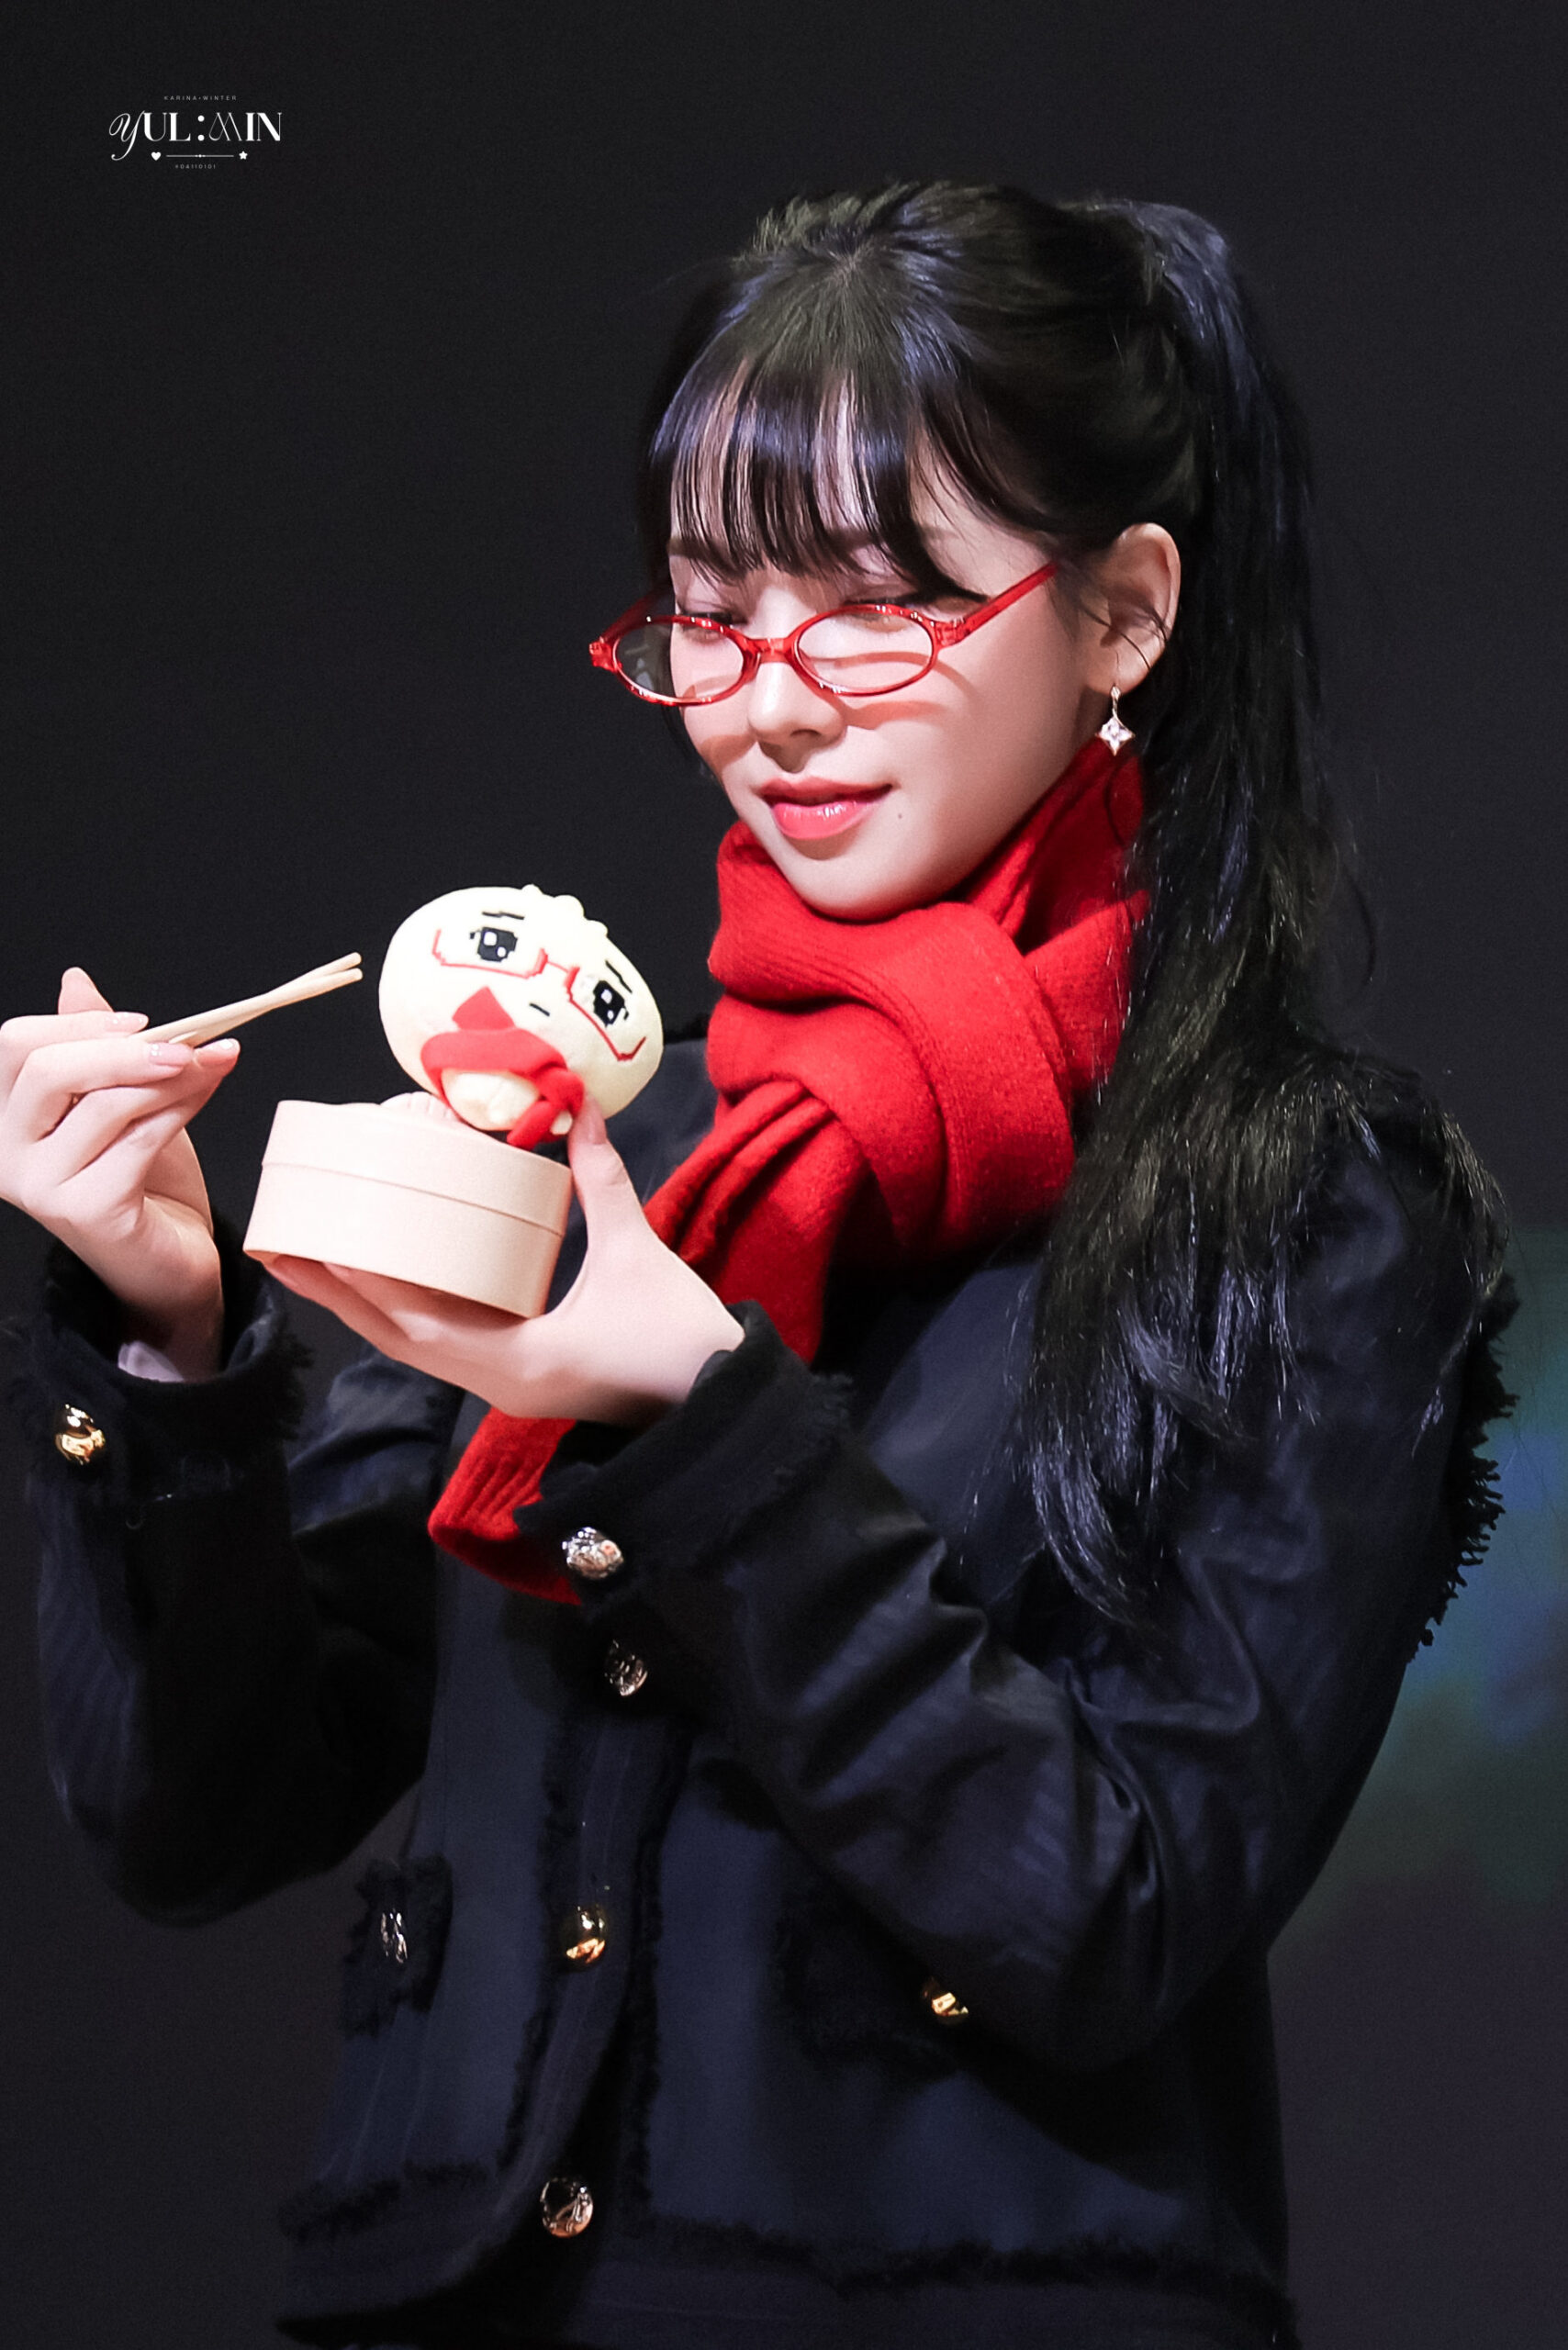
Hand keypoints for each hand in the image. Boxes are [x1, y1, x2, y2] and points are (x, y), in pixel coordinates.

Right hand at [0, 968, 238, 1378]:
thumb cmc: (144, 1182)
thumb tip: (76, 980)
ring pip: (104, 1103)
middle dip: (124, 1048)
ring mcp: (41, 1188)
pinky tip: (211, 1087)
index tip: (145, 1023)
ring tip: (215, 1058)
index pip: (16, 1046)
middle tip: (187, 1041)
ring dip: (170, 1074)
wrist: (171, 1262)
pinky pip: (139, 1138)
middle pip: (48, 1069)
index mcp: (6, 1121)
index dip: (79, 1025)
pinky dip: (183, 1105)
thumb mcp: (119, 1102)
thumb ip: (95, 1048)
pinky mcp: (86, 1212)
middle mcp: (8, 1156)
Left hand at [266, 1099, 743, 1423]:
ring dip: (367, 1304)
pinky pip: (450, 1343)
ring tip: (320, 1259)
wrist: (723, 1404)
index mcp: (518, 1364)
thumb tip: (576, 1106)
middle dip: (340, 1295)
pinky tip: (392, 1277)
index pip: (416, 1329)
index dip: (363, 1288)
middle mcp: (499, 1384)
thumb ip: (601, 1178)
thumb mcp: (636, 1251)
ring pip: (417, 1345)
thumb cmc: (685, 1340)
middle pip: (396, 1340)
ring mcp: (509, 1386)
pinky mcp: (524, 1378)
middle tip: (285, 1250)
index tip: (319, 1246)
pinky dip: (412, 1311)